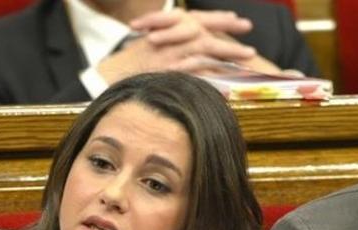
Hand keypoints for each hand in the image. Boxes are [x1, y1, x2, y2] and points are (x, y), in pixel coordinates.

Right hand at [98, 9, 259, 83]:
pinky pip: (197, 72)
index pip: (195, 19)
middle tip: (248, 27)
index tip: (234, 19)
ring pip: (206, 48)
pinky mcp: (169, 71)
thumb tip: (177, 44)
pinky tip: (231, 81)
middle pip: (204, 29)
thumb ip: (164, 42)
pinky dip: (214, 76)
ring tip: (250, 54)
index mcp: (165, 29)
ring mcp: (170, 54)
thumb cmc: (126, 66)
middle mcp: (170, 38)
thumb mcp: (146, 46)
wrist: (107, 78)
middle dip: (227, 27)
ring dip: (229, 51)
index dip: (215, 19)